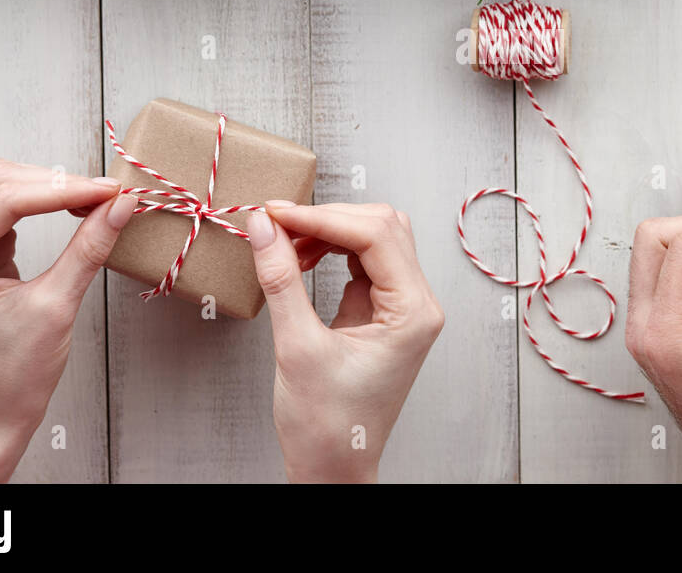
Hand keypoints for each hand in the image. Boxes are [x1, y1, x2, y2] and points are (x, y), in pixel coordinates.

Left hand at [0, 160, 136, 482]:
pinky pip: (7, 208)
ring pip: (4, 187)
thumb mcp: (57, 305)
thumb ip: (88, 248)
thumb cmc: (13, 373)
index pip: (8, 198)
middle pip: (2, 181)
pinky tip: (74, 212)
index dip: (65, 188)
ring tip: (97, 202)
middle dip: (59, 183)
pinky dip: (44, 203)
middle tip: (111, 196)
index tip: (113, 192)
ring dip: (52, 188)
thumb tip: (121, 205)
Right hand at [247, 201, 443, 482]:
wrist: (333, 469)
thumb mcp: (297, 348)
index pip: (375, 235)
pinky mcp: (382, 311)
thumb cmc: (327, 426)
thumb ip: (281, 279)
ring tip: (284, 244)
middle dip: (327, 219)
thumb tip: (264, 227)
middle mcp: (417, 304)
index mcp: (414, 312)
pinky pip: (362, 261)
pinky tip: (299, 259)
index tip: (276, 212)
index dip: (323, 217)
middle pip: (380, 227)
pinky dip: (330, 251)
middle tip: (275, 222)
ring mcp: (402, 306)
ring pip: (373, 239)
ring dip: (327, 232)